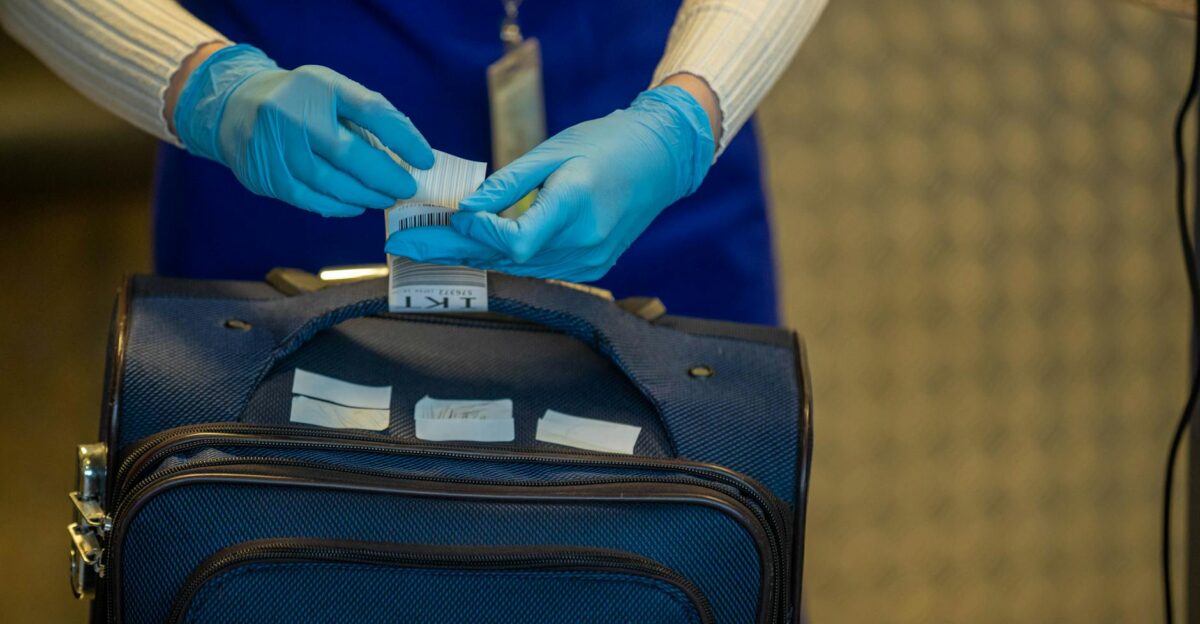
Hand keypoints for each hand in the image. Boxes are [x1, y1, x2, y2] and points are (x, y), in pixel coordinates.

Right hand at [172, 44, 433, 216]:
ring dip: (365, 195)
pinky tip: (356, 205)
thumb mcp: (332, 91)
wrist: (233, 106)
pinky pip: (309, 199)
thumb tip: (411, 151)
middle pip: (348, 154)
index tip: (425, 160)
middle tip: (406, 188)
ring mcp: (275, 147)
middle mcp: (293, 113)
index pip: (369, 110)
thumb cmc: (300, 101)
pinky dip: (338, 206)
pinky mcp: (265, 175)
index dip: (403, 137)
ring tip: (385, 198)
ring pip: (329, 183)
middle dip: (385, 177)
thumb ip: (368, 115)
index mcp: (318, 85)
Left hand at [384, 85, 714, 281]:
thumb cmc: (605, 144)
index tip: (450, 217)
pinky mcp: (590, 267)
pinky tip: (471, 248)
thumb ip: (508, 186)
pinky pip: (535, 268)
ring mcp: (588, 261)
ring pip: (516, 268)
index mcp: (574, 207)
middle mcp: (582, 243)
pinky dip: (503, 257)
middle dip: (450, 250)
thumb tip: (464, 210)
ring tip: (426, 246)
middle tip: (402, 245)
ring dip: (472, 256)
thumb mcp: (552, 153)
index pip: (515, 242)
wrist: (659, 161)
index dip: (478, 235)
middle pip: (505, 259)